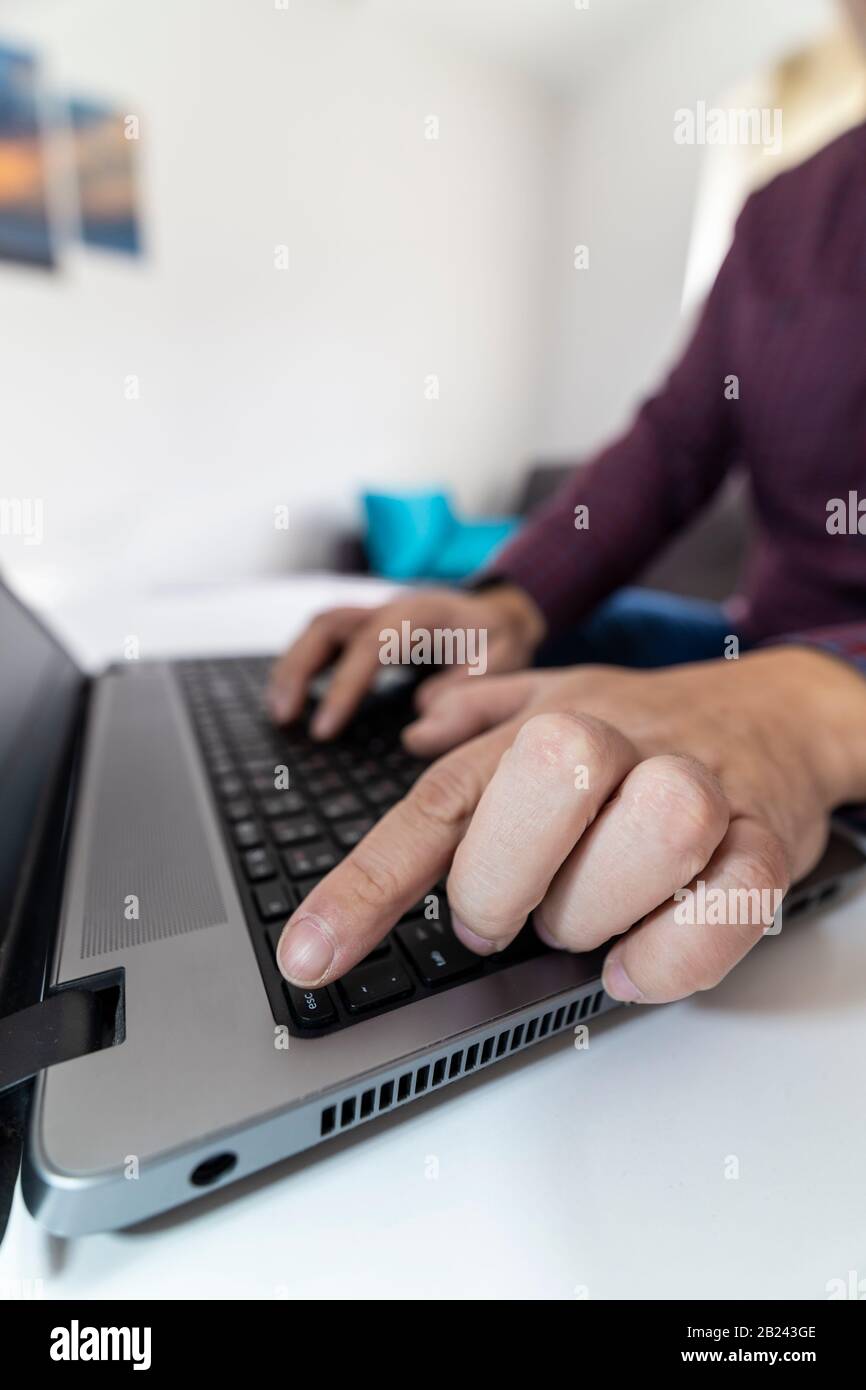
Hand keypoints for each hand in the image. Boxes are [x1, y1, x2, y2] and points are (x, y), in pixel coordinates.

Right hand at [266, 582, 545, 738]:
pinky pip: (323, 641)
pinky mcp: (365, 631)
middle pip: (328, 624)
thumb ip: (470, 683)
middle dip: (298, 669)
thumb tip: (423, 713)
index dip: (343, 685)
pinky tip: (291, 700)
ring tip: (278, 713)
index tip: (324, 730)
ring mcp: (373, 616)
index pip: (371, 643)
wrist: (499, 616)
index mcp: (423, 613)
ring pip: (317, 629)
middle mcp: (390, 607)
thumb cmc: (498, 642)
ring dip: (291, 667)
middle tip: (283, 718)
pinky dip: (301, 667)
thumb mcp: (503, 659)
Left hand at [275, 648, 865, 1002]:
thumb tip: (416, 730)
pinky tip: (636, 962)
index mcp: (547, 724)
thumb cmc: (654, 726)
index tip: (311, 957)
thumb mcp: (560, 700)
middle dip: (503, 879)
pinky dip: (676, 951)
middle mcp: (618, 742)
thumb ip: (484, 714)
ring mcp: (699, 785)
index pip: (442, 800)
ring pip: (653, 828)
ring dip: (598, 908)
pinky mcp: (767, 838)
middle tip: (496, 917)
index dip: (369, 882)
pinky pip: (733, 896)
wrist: (782, 710)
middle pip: (543, 783)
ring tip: (584, 922)